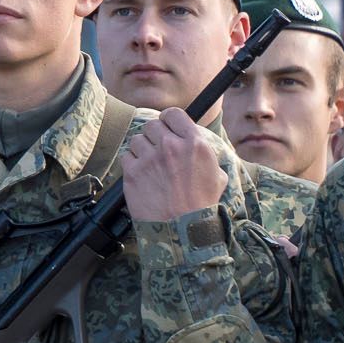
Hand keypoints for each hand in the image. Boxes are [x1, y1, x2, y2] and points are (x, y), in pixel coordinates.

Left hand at [121, 109, 226, 224]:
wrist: (182, 229)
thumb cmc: (202, 204)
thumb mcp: (217, 175)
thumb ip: (205, 154)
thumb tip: (195, 142)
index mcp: (195, 144)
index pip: (174, 114)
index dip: (169, 120)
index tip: (168, 128)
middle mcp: (171, 147)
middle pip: (152, 125)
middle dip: (154, 137)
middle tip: (159, 151)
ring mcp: (149, 158)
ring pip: (137, 139)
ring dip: (142, 150)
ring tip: (151, 166)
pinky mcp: (132, 172)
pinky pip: (126, 156)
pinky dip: (131, 163)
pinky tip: (142, 175)